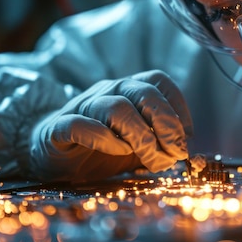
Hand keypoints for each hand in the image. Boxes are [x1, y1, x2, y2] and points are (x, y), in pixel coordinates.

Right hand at [30, 70, 192, 179]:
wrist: (53, 154)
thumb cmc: (102, 147)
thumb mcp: (138, 146)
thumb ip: (161, 145)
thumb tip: (188, 152)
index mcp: (129, 91)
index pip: (158, 81)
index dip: (178, 106)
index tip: (186, 137)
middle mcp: (109, 91)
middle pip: (143, 92)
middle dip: (166, 122)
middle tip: (175, 152)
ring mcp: (83, 107)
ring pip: (116, 107)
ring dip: (141, 136)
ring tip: (151, 159)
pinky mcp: (59, 128)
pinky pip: (80, 124)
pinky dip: (104, 138)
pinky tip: (118, 151)